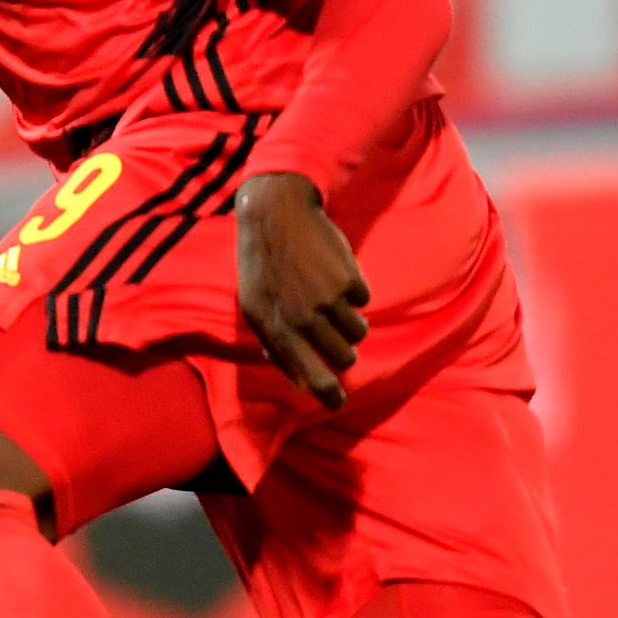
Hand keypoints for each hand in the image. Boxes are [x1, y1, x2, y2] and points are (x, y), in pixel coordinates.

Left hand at [233, 172, 370, 411]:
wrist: (277, 215)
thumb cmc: (261, 264)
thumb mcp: (253, 306)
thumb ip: (274, 344)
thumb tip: (297, 377)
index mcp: (277, 330)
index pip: (312, 377)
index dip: (329, 395)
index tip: (338, 402)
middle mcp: (304, 319)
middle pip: (345, 358)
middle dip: (343, 353)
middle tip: (334, 338)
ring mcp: (328, 300)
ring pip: (359, 333)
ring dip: (351, 324)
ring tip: (332, 303)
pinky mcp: (349, 280)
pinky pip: (364, 302)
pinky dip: (354, 294)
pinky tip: (333, 275)